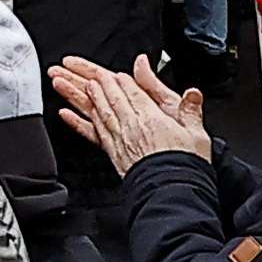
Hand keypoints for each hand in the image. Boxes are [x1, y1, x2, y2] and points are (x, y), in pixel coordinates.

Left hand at [50, 54, 209, 172]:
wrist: (173, 194)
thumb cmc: (186, 167)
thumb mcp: (197, 134)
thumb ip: (190, 109)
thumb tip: (192, 92)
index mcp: (152, 118)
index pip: (132, 91)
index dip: (120, 80)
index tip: (112, 73)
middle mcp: (132, 126)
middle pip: (109, 97)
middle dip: (91, 80)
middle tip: (74, 67)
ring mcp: (119, 140)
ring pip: (95, 110)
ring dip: (77, 94)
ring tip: (64, 81)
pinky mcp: (112, 154)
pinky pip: (91, 133)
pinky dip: (76, 122)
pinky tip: (65, 114)